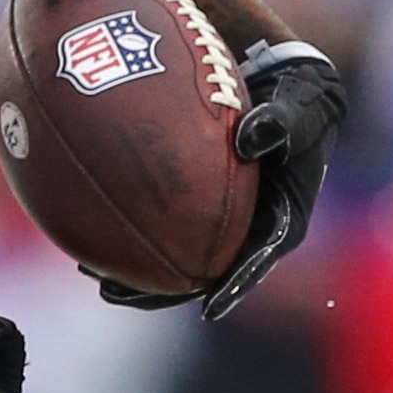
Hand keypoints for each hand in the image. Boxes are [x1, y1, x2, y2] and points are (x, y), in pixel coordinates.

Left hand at [83, 50, 346, 318]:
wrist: (287, 85)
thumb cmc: (299, 101)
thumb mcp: (298, 109)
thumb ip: (280, 124)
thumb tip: (251, 138)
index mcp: (282, 217)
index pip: (257, 259)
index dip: (232, 285)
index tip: (209, 307)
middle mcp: (250, 223)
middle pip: (206, 268)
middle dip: (166, 289)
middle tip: (123, 297)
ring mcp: (223, 213)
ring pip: (179, 248)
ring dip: (141, 268)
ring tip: (99, 278)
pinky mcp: (199, 196)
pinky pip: (163, 216)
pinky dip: (132, 223)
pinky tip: (93, 231)